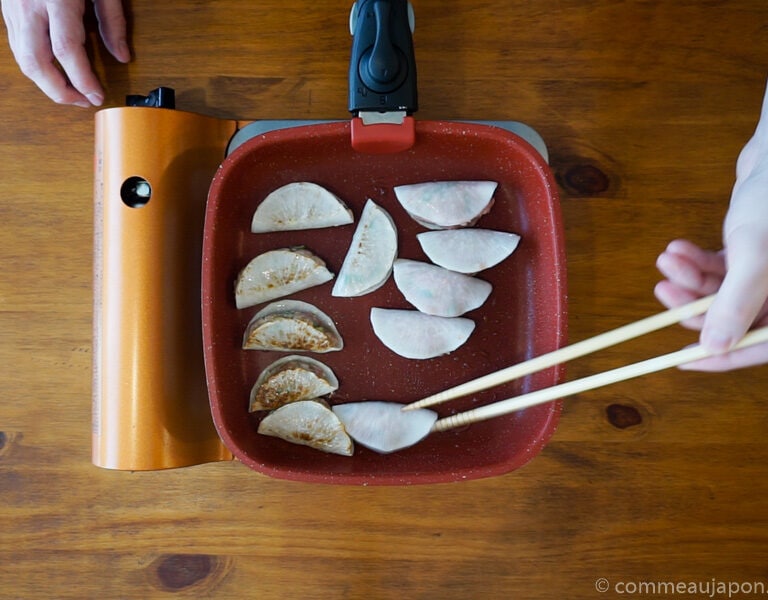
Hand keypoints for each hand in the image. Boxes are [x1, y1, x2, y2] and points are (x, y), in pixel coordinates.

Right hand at [2, 0, 129, 106]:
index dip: (82, 79)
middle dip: (59, 91)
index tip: (97, 95)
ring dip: (45, 82)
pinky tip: (53, 71)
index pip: (66, 50)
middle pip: (36, 62)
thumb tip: (122, 55)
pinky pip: (17, 46)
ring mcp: (12, 8)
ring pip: (22, 58)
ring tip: (71, 92)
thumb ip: (112, 20)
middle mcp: (29, 5)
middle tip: (82, 101)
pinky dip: (35, 65)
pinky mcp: (6, 9)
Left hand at [655, 83, 767, 370]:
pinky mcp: (755, 252)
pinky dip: (697, 261)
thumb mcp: (756, 254)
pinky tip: (676, 248)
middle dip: (695, 303)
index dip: (723, 358)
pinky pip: (722, 269)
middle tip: (663, 289)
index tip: (681, 360)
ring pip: (722, 292)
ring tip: (667, 258)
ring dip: (689, 278)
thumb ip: (736, 302)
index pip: (763, 346)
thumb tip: (712, 348)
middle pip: (736, 318)